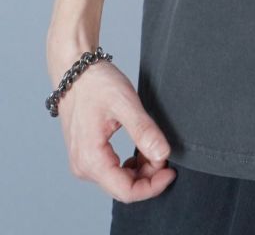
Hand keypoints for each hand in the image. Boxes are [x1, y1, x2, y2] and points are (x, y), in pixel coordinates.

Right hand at [48, 48, 176, 201]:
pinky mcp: (87, 154)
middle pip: (123, 187)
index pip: (126, 191)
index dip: (153, 186)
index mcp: (91, 159)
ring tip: (154, 146)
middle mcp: (83, 167)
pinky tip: (141, 148)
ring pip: (118, 180)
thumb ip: (144, 131)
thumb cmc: (97, 84)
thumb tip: (163, 154)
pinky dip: (130, 163)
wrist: (75, 70)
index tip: (171, 170)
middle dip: (149, 176)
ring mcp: (84, 162)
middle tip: (165, 153)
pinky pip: (112, 169)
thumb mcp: (125, 103)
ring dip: (141, 170)